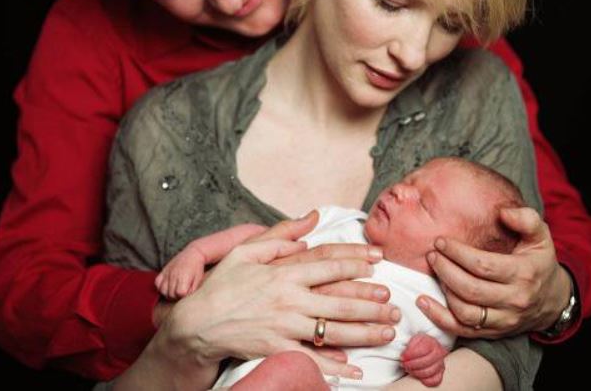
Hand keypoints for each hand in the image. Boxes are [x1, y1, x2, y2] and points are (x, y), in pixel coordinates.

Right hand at [153, 214, 399, 380]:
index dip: (356, 261)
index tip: (378, 260)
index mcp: (284, 272)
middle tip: (393, 304)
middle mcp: (290, 299)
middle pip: (339, 299)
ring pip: (333, 330)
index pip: (329, 263)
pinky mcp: (278, 349)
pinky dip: (335, 367)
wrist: (197, 323)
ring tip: (387, 332)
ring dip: (364, 332)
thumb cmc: (222, 285)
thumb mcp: (246, 250)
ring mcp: (285, 326)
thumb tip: (310, 221)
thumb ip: (280, 235)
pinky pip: (312, 359)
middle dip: (371, 302)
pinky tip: (355, 370)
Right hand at [155, 245, 206, 299]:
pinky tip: (167, 285)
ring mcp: (168, 272)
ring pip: (162, 290)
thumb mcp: (199, 279)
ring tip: (175, 290)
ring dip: (168, 293)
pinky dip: (160, 286)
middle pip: (171, 294)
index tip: (187, 291)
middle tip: (181, 291)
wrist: (193, 253)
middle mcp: (174, 275)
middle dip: (176, 295)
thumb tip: (185, 298)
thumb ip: (192, 290)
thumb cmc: (197, 268)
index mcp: (184, 277)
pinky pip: (157, 282)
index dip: (184, 295)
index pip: (180, 293)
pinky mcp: (164, 270)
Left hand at [400, 333, 447, 386]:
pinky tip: (418, 375)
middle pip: (425, 362)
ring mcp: (440, 364)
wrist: (430, 346)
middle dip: (411, 365)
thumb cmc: (421, 343)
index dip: (410, 355)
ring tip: (408, 369)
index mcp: (432, 342)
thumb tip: (403, 356)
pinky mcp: (440, 373)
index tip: (402, 357)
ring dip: (415, 372)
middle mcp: (439, 353)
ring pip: (428, 372)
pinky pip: (434, 381)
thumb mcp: (415, 339)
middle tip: (404, 364)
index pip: (422, 350)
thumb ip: (409, 346)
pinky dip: (425, 380)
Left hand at [416, 207, 571, 337]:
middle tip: (432, 254)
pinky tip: (423, 302)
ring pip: (466, 312)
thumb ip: (526, 219)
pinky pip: (463, 330)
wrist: (553, 300)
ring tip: (433, 270)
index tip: (441, 241)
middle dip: (446, 270)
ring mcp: (504, 320)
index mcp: (523, 274)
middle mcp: (514, 300)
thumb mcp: (540, 237)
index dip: (458, 253)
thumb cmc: (538, 262)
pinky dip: (440, 318)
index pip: (483, 266)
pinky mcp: (494, 332)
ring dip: (444, 291)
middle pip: (471, 289)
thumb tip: (504, 213)